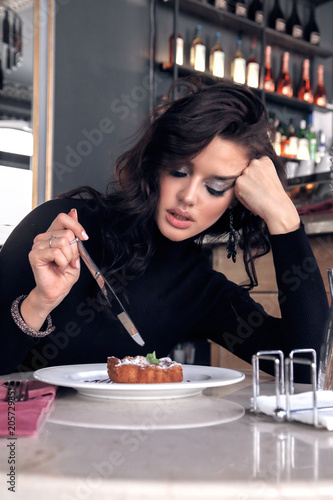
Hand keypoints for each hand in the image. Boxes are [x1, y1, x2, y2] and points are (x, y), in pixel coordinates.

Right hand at [21, 209, 88, 329]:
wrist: (56, 291)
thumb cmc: (65, 274)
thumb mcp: (76, 252)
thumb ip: (74, 234)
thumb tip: (74, 212)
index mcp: (53, 234)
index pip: (63, 218)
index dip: (76, 225)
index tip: (84, 237)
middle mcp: (43, 237)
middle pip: (67, 233)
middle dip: (74, 251)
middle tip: (70, 261)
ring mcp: (37, 245)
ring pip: (63, 242)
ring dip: (69, 258)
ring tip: (63, 266)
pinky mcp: (35, 255)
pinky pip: (56, 252)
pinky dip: (63, 263)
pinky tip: (59, 268)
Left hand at [234, 156, 299, 234]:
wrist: (276, 205)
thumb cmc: (275, 195)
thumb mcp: (271, 177)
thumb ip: (260, 172)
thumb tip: (250, 175)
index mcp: (265, 160)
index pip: (254, 166)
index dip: (257, 177)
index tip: (262, 184)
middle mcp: (255, 163)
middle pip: (246, 172)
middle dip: (250, 181)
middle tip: (259, 191)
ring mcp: (246, 171)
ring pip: (241, 180)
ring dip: (245, 188)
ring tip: (257, 195)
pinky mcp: (239, 181)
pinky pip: (236, 189)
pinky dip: (242, 196)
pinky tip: (252, 198)